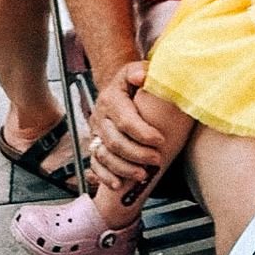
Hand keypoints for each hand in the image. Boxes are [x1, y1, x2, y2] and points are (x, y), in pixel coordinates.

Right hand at [85, 60, 164, 190]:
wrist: (116, 88)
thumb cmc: (132, 82)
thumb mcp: (136, 70)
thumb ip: (140, 70)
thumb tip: (141, 76)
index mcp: (111, 99)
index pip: (125, 119)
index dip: (143, 132)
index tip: (161, 140)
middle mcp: (100, 117)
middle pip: (114, 141)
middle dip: (136, 154)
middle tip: (156, 160)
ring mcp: (95, 133)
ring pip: (104, 156)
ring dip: (123, 168)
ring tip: (143, 175)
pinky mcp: (94, 145)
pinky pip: (95, 164)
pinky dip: (104, 177)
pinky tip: (118, 184)